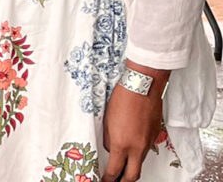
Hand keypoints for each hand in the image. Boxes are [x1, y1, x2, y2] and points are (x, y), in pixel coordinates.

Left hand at [102, 63, 168, 181]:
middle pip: (133, 175)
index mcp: (121, 144)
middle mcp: (137, 147)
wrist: (142, 87)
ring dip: (132, 165)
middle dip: (124, 181)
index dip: (108, 178)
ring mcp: (148, 142)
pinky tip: (133, 144)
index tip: (104, 180)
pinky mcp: (155, 135)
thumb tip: (110, 147)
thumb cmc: (121, 99)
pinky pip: (146, 148)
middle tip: (115, 181)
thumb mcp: (106, 120)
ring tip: (123, 165)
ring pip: (140, 162)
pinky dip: (138, 151)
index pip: (114, 170)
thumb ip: (108, 139)